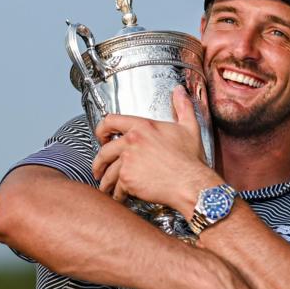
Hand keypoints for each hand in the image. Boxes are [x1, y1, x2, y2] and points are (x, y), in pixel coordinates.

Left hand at [92, 86, 220, 216]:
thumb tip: (180, 91)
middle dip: (98, 162)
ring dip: (105, 181)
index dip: (101, 129)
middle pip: (104, 151)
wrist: (191, 183)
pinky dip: (117, 194)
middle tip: (99, 169)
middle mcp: (131, 142)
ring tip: (107, 187)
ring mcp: (128, 161)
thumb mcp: (189, 128)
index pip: (111, 121)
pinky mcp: (128, 179)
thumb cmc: (190, 159)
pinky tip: (120, 197)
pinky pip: (117, 187)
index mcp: (142, 127)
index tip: (101, 137)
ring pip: (108, 172)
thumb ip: (183, 107)